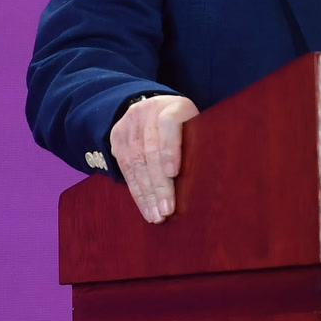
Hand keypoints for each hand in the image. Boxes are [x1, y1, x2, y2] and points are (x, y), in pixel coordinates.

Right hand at [108, 95, 198, 222]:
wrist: (156, 108)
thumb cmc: (187, 127)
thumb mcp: (197, 128)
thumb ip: (197, 146)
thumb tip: (203, 181)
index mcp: (174, 105)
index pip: (169, 123)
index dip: (170, 149)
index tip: (173, 173)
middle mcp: (148, 110)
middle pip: (150, 150)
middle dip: (159, 184)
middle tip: (167, 209)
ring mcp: (130, 123)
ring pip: (136, 162)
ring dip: (147, 193)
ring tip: (157, 215)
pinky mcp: (117, 137)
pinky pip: (125, 168)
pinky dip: (136, 192)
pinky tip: (146, 207)